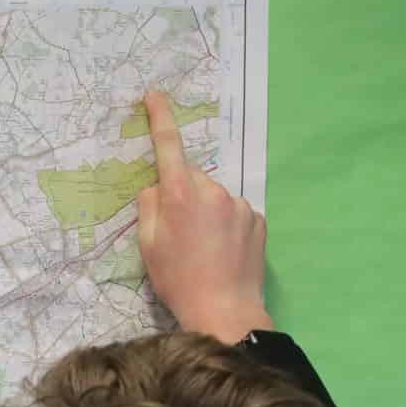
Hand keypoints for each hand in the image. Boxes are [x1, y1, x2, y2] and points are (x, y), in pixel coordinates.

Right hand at [135, 89, 272, 343]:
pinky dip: (225, 226)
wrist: (224, 310)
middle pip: (191, 178)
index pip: (168, 146)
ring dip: (206, 213)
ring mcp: (239, 204)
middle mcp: (213, 191)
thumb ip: (148, 208)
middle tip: (176, 232)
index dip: (160, 118)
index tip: (155, 95)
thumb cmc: (177, 280)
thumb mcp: (148, 246)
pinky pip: (234, 213)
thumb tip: (156, 189)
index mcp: (180, 195)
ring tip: (203, 249)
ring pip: (214, 198)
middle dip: (182, 195)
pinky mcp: (258, 219)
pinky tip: (222, 252)